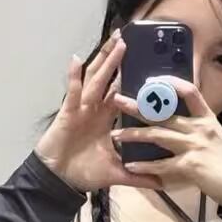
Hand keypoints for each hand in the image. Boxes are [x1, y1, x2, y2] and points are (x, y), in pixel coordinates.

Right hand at [35, 28, 162, 193]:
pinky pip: (72, 92)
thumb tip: (162, 183)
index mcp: (106, 119)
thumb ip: (139, 176)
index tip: (143, 63)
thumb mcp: (117, 174)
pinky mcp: (68, 113)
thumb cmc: (84, 173)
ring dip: (104, 60)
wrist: (59, 181)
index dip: (128, 78)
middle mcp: (94, 110)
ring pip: (95, 79)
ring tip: (114, 41)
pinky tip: (76, 59)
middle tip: (127, 38)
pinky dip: (73, 76)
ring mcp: (81, 108)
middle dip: (116, 59)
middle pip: (107, 79)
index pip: (121, 93)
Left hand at [109, 76, 221, 207]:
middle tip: (117, 100)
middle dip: (138, 106)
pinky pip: (161, 165)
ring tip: (116, 135)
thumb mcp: (216, 136)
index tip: (151, 80)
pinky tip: (130, 165)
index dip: (170, 83)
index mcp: (207, 118)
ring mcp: (194, 146)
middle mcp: (199, 128)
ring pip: (158, 135)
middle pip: (164, 112)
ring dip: (134, 135)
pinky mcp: (190, 166)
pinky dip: (144, 166)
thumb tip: (177, 119)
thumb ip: (198, 126)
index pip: (190, 91)